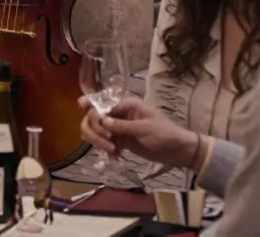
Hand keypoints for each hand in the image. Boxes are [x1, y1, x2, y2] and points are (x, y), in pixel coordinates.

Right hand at [78, 95, 198, 168]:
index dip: (91, 106)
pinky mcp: (119, 140)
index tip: (82, 107)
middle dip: (96, 130)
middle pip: (93, 117)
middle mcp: (119, 113)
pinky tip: (116, 156)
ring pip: (96, 130)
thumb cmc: (164, 134)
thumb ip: (122, 126)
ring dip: (98, 141)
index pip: (102, 103)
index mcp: (126, 104)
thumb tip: (101, 121)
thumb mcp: (144, 129)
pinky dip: (104, 149)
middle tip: (108, 143)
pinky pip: (103, 142)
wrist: (177, 151)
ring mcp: (118, 127)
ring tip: (112, 151)